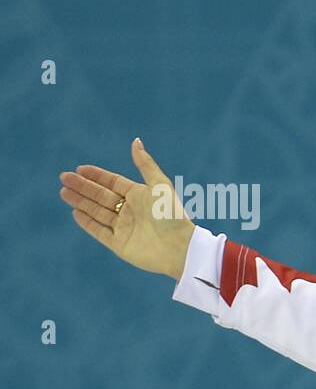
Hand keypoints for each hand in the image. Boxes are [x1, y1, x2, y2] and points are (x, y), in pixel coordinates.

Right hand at [58, 139, 195, 279]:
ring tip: (63, 192)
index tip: (79, 169)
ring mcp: (125, 228)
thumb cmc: (171, 214)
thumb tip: (136, 141)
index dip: (97, 176)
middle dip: (83, 187)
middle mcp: (132, 211)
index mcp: (141, 196)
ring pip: (97, 212)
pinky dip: (87, 222)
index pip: (114, 183)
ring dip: (81, 202)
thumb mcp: (159, 185)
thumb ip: (145, 164)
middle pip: (102, 196)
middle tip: (64, 178)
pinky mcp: (120, 245)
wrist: (179, 248)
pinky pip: (100, 232)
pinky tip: (75, 212)